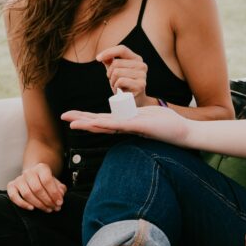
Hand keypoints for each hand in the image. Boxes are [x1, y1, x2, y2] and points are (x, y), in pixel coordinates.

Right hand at [7, 162, 65, 211]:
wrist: (34, 176)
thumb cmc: (46, 181)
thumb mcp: (56, 183)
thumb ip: (60, 189)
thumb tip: (60, 196)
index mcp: (41, 168)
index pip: (47, 180)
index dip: (54, 193)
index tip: (59, 202)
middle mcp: (29, 172)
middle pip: (37, 189)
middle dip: (47, 201)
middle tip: (53, 208)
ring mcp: (19, 178)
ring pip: (27, 194)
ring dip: (38, 204)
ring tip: (47, 209)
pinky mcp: (11, 185)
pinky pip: (13, 196)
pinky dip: (22, 204)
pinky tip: (32, 208)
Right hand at [62, 105, 191, 145]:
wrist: (182, 132)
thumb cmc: (165, 124)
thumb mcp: (145, 116)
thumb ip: (133, 115)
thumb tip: (126, 113)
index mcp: (124, 123)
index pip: (100, 119)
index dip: (85, 117)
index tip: (69, 115)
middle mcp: (124, 127)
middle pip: (98, 123)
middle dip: (80, 120)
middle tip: (62, 116)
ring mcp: (130, 128)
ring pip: (105, 125)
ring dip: (88, 124)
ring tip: (72, 124)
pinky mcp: (139, 127)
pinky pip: (120, 124)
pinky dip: (107, 124)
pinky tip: (95, 123)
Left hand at [97, 45, 148, 102]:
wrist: (133, 102)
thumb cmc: (123, 85)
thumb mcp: (115, 72)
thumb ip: (110, 62)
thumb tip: (102, 57)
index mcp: (136, 59)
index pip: (122, 49)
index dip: (108, 52)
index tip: (98, 58)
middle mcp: (142, 65)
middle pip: (116, 63)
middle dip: (109, 73)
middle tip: (113, 81)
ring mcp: (142, 75)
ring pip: (117, 72)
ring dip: (112, 81)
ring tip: (118, 86)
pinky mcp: (141, 85)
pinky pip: (120, 81)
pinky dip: (116, 86)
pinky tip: (121, 91)